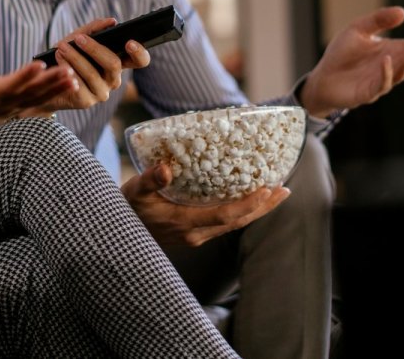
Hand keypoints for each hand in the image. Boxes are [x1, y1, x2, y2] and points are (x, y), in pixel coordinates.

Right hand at [0, 40, 78, 141]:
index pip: (10, 83)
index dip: (24, 75)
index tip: (38, 64)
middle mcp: (5, 102)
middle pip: (32, 91)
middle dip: (51, 82)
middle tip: (69, 70)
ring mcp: (14, 108)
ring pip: (40, 98)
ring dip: (58, 89)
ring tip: (75, 78)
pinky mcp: (19, 109)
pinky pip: (41, 102)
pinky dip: (56, 94)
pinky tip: (72, 85)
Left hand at [44, 17, 150, 110]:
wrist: (47, 79)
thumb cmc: (68, 55)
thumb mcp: (79, 37)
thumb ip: (94, 29)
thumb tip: (111, 22)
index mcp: (118, 63)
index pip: (140, 61)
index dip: (139, 53)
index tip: (130, 42)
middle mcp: (113, 79)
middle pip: (114, 64)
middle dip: (95, 49)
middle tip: (79, 38)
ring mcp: (101, 92)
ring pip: (93, 74)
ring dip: (75, 57)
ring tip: (62, 47)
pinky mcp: (86, 101)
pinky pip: (79, 85)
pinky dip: (67, 68)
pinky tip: (59, 60)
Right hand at [120, 164, 289, 246]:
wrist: (118, 235)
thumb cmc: (127, 209)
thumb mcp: (134, 191)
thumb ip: (150, 180)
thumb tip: (165, 168)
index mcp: (185, 224)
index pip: (225, 216)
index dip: (249, 204)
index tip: (268, 189)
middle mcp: (196, 234)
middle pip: (238, 221)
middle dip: (263, 207)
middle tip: (284, 189)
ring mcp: (196, 236)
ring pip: (234, 223)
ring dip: (257, 209)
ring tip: (276, 193)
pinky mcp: (195, 233)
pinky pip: (226, 222)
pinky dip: (242, 210)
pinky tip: (251, 198)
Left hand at [300, 6, 403, 115]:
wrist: (323, 77)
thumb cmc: (342, 54)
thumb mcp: (358, 29)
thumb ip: (379, 20)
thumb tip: (403, 12)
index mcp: (394, 51)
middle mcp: (393, 67)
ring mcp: (382, 81)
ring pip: (400, 72)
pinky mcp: (368, 92)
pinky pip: (380, 83)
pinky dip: (386, 73)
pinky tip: (387, 60)